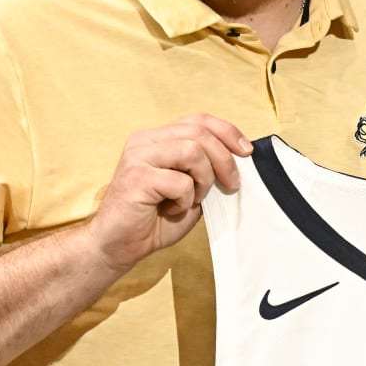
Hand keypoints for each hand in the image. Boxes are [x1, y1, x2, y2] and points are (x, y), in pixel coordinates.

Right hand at [86, 114, 251, 273]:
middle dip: (224, 160)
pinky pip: (180, 181)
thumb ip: (205, 170)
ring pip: (192, 151)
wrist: (119, 245)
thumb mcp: (189, 189)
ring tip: (193, 198)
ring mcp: (138, 156)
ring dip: (203, 179)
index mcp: (156, 138)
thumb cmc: (154, 219)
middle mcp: (144, 140)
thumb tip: (238, 160)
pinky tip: (172, 209)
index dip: (227, 131)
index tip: (246, 151)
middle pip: (199, 133)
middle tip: (230, 185)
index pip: (198, 120)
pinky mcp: (136, 176)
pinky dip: (185, 200)